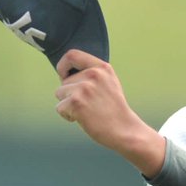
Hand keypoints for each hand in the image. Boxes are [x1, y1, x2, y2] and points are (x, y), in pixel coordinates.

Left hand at [55, 50, 165, 175]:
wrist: (125, 130)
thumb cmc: (114, 110)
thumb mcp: (109, 84)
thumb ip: (92, 74)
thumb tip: (64, 74)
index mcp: (102, 67)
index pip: (72, 55)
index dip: (63, 66)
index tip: (65, 77)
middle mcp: (93, 74)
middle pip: (63, 80)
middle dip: (70, 94)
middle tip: (89, 104)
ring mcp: (85, 88)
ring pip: (60, 93)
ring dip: (68, 105)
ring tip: (88, 111)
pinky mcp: (77, 102)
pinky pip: (60, 108)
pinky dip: (68, 116)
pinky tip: (84, 119)